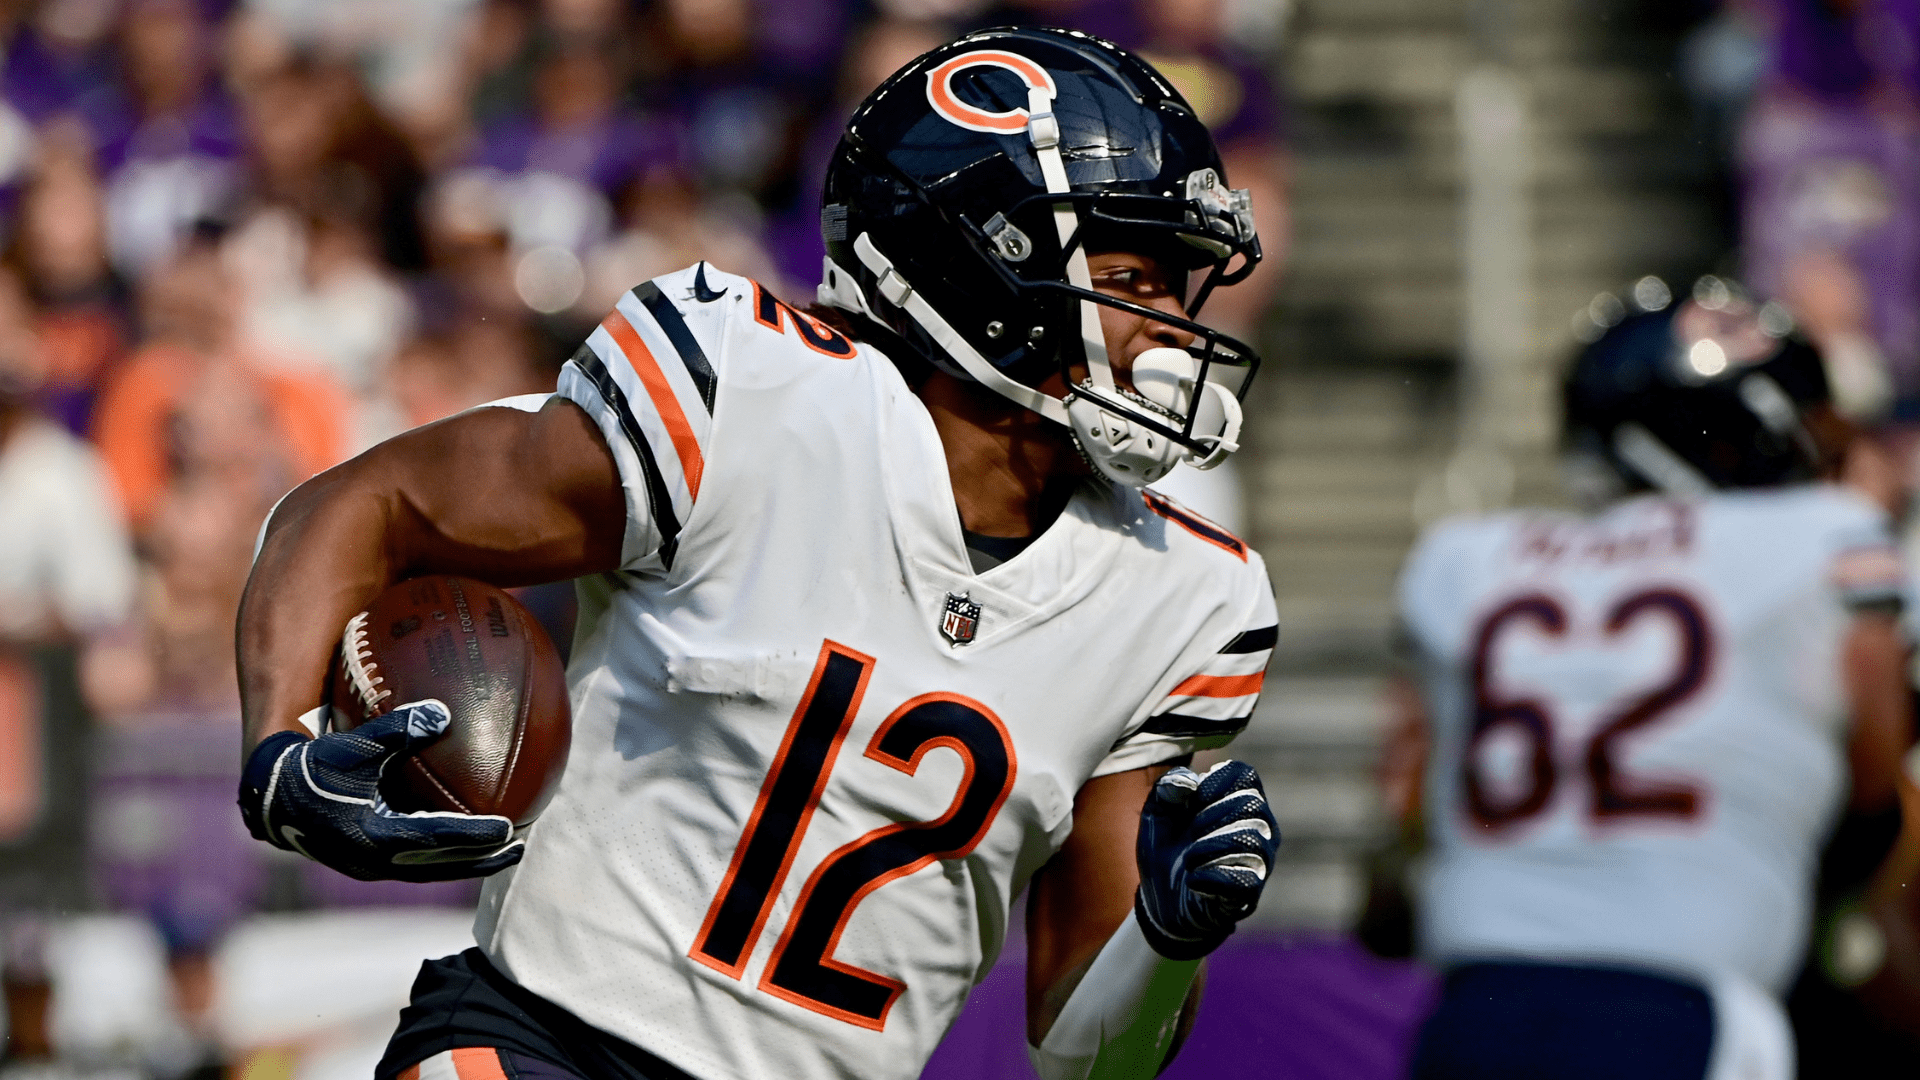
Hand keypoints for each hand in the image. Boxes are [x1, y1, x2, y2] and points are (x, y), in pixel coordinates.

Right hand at [237, 699, 523, 882]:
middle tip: (519, 849)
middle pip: (441, 866)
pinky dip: (443, 855)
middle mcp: (376, 859)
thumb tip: (442, 712)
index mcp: (375, 835)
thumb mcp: (354, 745)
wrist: (269, 798)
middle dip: (481, 860)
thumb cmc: (313, 767)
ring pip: (430, 869)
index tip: (509, 828)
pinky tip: (462, 841)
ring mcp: (371, 865)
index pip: (437, 839)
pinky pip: (415, 862)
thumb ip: (396, 729)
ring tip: (502, 853)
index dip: (474, 836)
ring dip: (466, 863)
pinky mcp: (367, 861)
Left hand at [1133, 760, 1278, 959]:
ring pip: (1251, 838)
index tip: (1191, 800)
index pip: (1246, 775)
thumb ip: (1166, 790)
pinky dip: (1212, 876)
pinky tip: (1194, 880)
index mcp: (1237, 802)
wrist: (1160, 903)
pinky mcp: (1251, 893)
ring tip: (1189, 858)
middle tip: (1188, 833)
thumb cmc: (1166, 852)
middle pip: (1249, 803)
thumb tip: (1188, 782)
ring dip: (1209, 846)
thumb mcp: (1156, 815)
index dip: (1214, 783)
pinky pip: (1246, 878)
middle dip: (1209, 815)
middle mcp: (1259, 828)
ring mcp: (1259, 862)